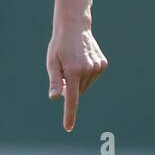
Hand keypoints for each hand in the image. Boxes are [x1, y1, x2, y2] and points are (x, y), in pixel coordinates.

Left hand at [47, 0, 107, 131]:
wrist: (75, 27)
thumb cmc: (59, 46)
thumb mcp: (52, 63)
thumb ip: (55, 81)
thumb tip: (55, 97)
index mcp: (73, 71)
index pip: (71, 99)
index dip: (69, 114)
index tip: (68, 127)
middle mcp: (88, 70)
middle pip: (77, 92)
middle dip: (69, 89)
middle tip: (63, 72)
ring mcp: (97, 67)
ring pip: (85, 86)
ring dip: (77, 82)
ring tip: (72, 64)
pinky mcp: (103, 64)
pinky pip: (92, 78)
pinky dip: (86, 75)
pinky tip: (82, 61)